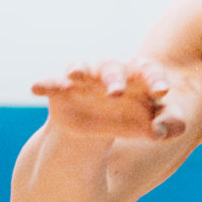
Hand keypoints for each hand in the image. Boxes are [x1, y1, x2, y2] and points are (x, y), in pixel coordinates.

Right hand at [32, 59, 187, 142]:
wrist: (97, 131)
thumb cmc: (134, 121)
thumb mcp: (152, 126)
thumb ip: (166, 126)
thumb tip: (163, 132)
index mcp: (138, 78)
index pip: (149, 71)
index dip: (155, 79)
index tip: (162, 91)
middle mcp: (111, 74)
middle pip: (114, 69)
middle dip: (115, 79)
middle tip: (116, 93)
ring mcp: (85, 80)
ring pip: (83, 69)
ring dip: (80, 70)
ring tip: (76, 75)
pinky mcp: (62, 90)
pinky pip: (53, 82)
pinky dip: (46, 83)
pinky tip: (36, 88)